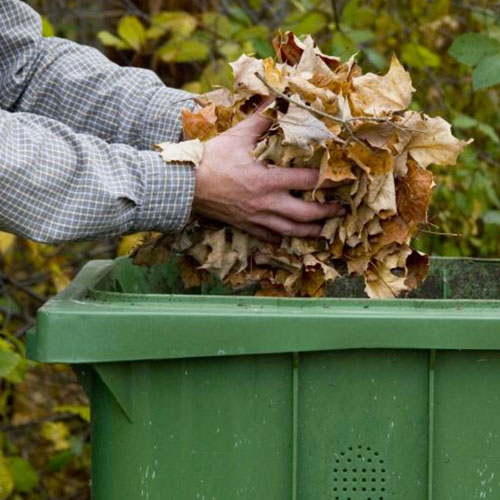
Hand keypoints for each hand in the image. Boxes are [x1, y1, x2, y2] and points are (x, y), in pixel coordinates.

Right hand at [193, 107, 342, 241]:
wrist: (186, 185)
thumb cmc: (212, 159)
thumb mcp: (238, 136)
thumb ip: (261, 119)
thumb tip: (278, 98)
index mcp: (268, 180)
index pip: (307, 182)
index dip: (328, 180)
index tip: (342, 179)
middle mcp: (267, 203)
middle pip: (306, 214)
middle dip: (327, 212)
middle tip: (341, 208)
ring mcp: (257, 218)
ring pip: (291, 231)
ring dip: (311, 232)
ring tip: (324, 230)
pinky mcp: (246, 226)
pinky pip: (268, 237)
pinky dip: (281, 238)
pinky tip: (288, 237)